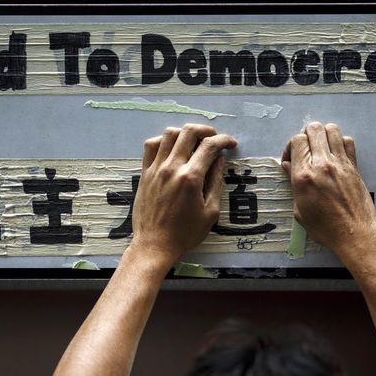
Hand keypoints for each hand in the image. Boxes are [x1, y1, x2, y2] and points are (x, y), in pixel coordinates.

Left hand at [131, 124, 236, 265]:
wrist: (154, 245)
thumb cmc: (185, 233)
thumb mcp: (210, 212)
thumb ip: (216, 182)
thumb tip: (219, 160)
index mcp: (191, 178)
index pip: (210, 146)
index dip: (224, 140)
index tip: (231, 144)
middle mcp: (172, 168)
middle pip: (189, 132)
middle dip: (206, 130)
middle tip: (214, 139)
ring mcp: (156, 169)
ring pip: (169, 134)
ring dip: (185, 133)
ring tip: (193, 142)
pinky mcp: (144, 173)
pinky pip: (151, 146)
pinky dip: (163, 141)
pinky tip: (171, 149)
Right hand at [282, 121, 375, 268]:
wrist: (354, 234)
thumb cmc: (324, 228)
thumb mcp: (299, 210)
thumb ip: (293, 184)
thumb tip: (289, 165)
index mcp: (304, 176)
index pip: (297, 141)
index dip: (291, 146)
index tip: (290, 159)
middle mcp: (322, 164)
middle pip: (313, 129)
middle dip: (306, 135)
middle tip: (305, 150)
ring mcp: (340, 163)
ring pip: (331, 129)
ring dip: (323, 135)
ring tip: (320, 149)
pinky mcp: (354, 166)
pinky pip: (347, 141)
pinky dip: (339, 142)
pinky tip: (335, 155)